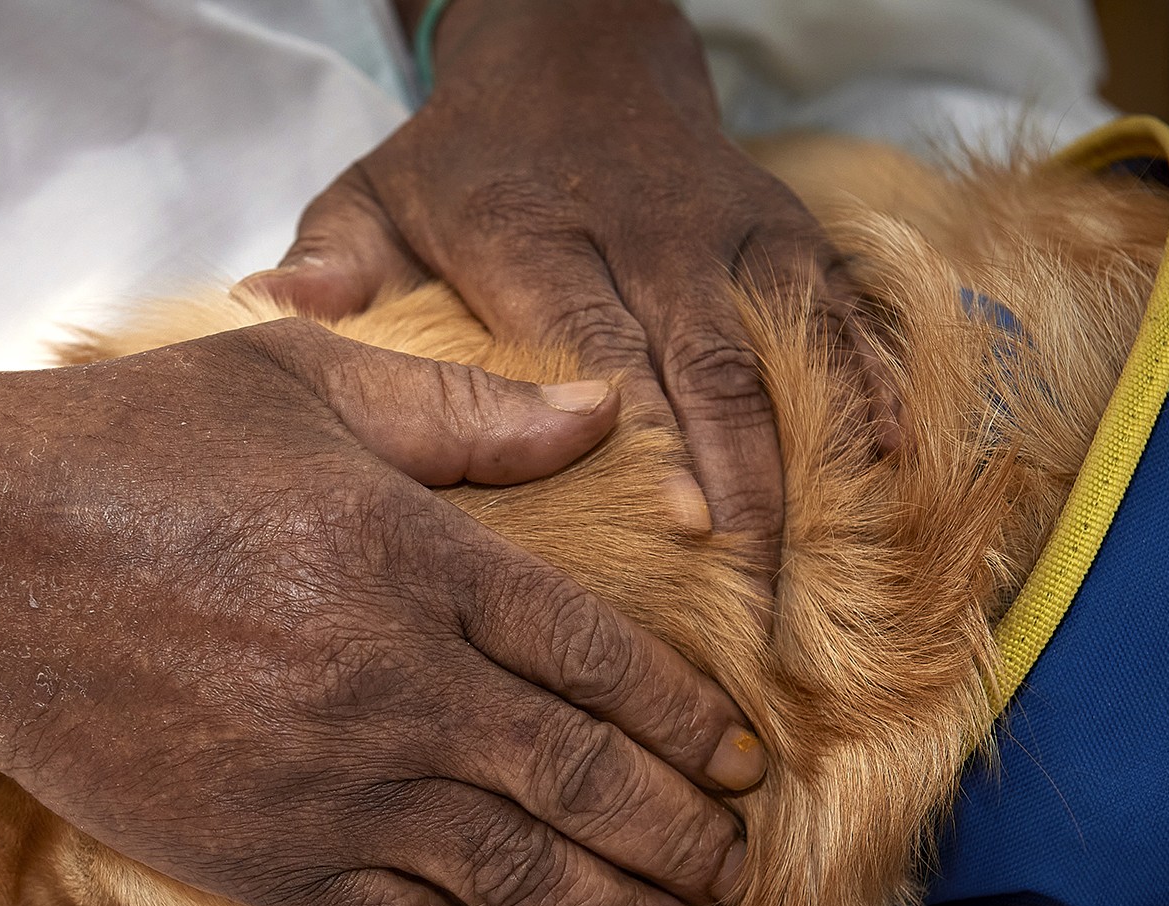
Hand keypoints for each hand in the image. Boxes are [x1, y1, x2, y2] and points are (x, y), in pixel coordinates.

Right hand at [0, 320, 761, 905]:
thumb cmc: (130, 448)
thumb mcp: (304, 383)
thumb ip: (466, 408)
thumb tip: (606, 408)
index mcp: (425, 560)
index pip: (606, 660)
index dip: (691, 722)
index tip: (741, 764)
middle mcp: (401, 686)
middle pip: (586, 782)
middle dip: (680, 840)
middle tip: (735, 875)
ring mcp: (333, 787)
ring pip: (519, 876)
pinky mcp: (262, 861)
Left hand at [245, 0, 864, 576]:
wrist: (577, 49)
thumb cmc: (464, 162)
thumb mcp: (376, 196)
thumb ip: (332, 266)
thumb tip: (270, 312)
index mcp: (534, 236)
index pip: (597, 343)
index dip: (647, 437)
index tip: (678, 526)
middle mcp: (646, 232)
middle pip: (707, 361)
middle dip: (743, 474)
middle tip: (763, 588)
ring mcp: (730, 233)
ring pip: (792, 347)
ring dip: (816, 455)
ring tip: (834, 563)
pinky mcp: (787, 236)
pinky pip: (845, 315)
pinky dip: (875, 387)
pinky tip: (899, 467)